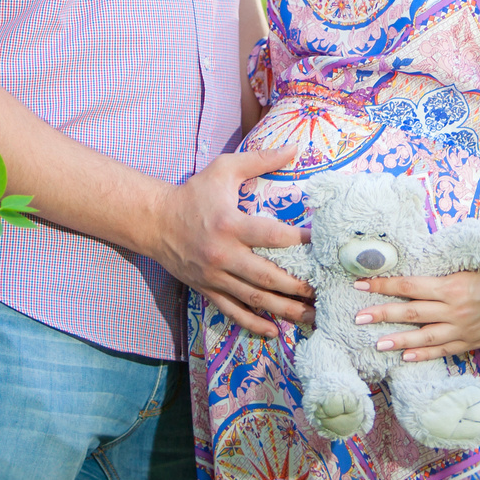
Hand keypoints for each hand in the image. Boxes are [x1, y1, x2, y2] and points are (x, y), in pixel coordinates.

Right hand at [152, 148, 311, 337]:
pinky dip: (253, 324)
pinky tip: (274, 331)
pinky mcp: (207, 289)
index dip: (299, 241)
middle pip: (268, 276)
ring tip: (312, 316)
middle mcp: (223, 254)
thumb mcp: (224, 170)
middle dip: (299, 286)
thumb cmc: (194, 193)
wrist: (154, 222)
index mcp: (230, 224)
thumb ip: (260, 159)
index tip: (322, 244)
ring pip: (254, 299)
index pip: (272, 236)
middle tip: (325, 290)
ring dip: (285, 310)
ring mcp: (215, 276)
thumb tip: (294, 148)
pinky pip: (233, 311)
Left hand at [354, 255, 479, 361]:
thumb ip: (443, 266)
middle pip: (411, 313)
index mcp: (452, 285)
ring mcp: (464, 329)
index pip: (409, 286)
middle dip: (382, 315)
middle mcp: (455, 309)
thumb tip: (411, 261)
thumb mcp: (470, 260)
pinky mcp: (473, 341)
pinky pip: (444, 350)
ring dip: (398, 341)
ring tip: (376, 344)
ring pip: (424, 337)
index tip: (360, 284)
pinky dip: (425, 355)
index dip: (383, 285)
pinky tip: (406, 357)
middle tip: (357, 317)